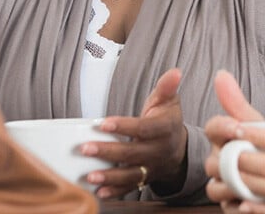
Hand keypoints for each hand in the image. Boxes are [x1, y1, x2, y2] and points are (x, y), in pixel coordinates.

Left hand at [80, 68, 187, 198]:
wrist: (179, 149)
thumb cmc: (167, 120)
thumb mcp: (169, 101)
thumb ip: (167, 87)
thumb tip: (175, 72)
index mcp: (165, 129)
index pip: (144, 128)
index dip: (124, 126)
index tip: (104, 123)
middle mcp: (159, 150)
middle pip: (133, 153)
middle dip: (108, 152)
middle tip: (86, 148)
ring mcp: (152, 167)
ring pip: (130, 174)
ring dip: (109, 177)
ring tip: (90, 175)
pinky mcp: (144, 179)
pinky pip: (129, 187)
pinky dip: (114, 191)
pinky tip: (98, 191)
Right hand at [204, 70, 264, 207]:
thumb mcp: (256, 125)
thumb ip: (238, 102)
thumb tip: (220, 73)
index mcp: (222, 139)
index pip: (212, 127)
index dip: (222, 127)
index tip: (238, 127)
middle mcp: (217, 162)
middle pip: (212, 162)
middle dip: (229, 160)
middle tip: (249, 158)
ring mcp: (222, 187)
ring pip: (216, 188)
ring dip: (234, 185)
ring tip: (256, 181)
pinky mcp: (231, 208)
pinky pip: (229, 209)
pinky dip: (242, 206)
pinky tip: (258, 202)